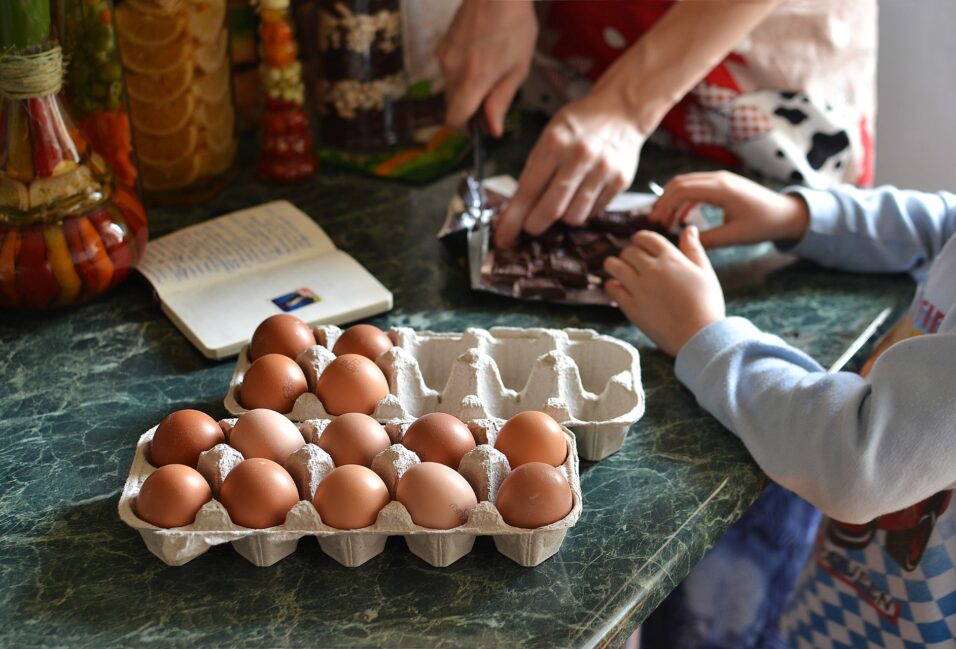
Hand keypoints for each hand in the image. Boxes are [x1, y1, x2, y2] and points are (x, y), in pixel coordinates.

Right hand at [437, 0, 536, 136]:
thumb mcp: (518, 67)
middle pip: (452, 105)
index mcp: (474, 78)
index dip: (464, 129)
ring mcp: (444, 57)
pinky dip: (461, 73)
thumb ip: (502, 100)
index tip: (477, 128)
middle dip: (468, 109)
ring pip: (450, 87)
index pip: (454, 118)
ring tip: (489, 70)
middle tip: (491, 97)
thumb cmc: (514, 24)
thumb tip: (493, 129)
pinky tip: (479, 56)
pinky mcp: (442, 46)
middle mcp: (453, 70)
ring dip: (465, 89)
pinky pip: (448, 70)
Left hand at [494, 91, 643, 247]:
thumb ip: (533, 173)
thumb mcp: (549, 137)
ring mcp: (603, 170)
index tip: (503, 238)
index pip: (528, 191)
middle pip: (551, 211)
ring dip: (562, 217)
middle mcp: (580, 157)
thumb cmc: (577, 126)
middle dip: (535, 225)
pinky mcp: (620, 181)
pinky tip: (582, 194)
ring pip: (574, 217)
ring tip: (562, 201)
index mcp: (554, 143)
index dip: (513, 220)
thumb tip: (515, 213)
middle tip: (531, 226)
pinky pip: (593, 212)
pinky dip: (583, 209)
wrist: (621, 110)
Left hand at [604, 227, 724, 356]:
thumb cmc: (706, 305)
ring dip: (613, 264)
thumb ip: (694, 249)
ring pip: (614, 266)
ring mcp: (639, 288)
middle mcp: (652, 270)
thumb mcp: (705, 272)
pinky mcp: (631, 306)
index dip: (640, 239)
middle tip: (630, 260)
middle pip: (629, 251)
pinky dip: (611, 285)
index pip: (647, 238)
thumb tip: (689, 229)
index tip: (639, 243)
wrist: (699, 336)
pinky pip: (612, 289)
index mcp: (671, 258)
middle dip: (628, 253)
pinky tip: (615, 286)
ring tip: (614, 268)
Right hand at [648, 171, 809, 247]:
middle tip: (654, 221)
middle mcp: (718, 179)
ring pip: (686, 184)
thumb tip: (683, 243)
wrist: (786, 213)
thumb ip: (707, 240)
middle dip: (663, 201)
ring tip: (665, 221)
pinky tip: (681, 218)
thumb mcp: (734, 236)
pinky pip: (697, 188)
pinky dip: (684, 201)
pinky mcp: (722, 185)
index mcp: (721, 189)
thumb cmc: (763, 224)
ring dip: (672, 200)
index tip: (655, 221)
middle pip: (680, 183)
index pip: (682, 190)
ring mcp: (720, 180)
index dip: (664, 204)